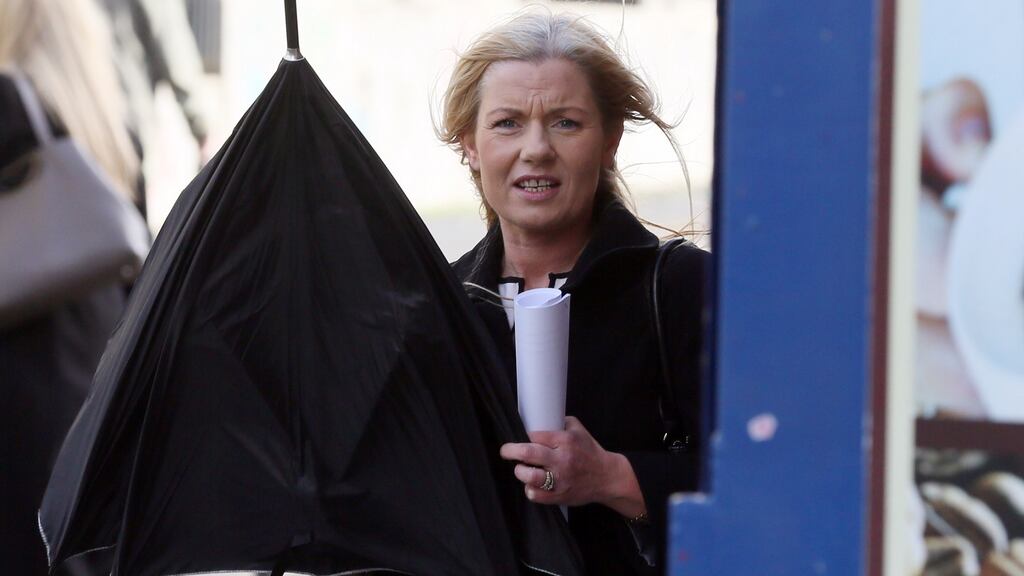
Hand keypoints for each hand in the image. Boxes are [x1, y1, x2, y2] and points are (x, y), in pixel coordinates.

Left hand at [499, 416, 645, 518]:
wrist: (607, 478)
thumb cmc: (590, 452)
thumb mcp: (579, 430)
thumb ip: (560, 422)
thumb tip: (539, 418)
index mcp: (566, 440)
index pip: (534, 435)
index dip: (523, 437)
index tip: (518, 438)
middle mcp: (562, 459)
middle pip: (527, 453)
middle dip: (510, 451)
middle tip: (506, 451)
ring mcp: (560, 479)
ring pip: (529, 476)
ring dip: (520, 472)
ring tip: (521, 469)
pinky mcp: (559, 495)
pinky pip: (535, 495)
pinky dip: (530, 490)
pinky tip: (532, 485)